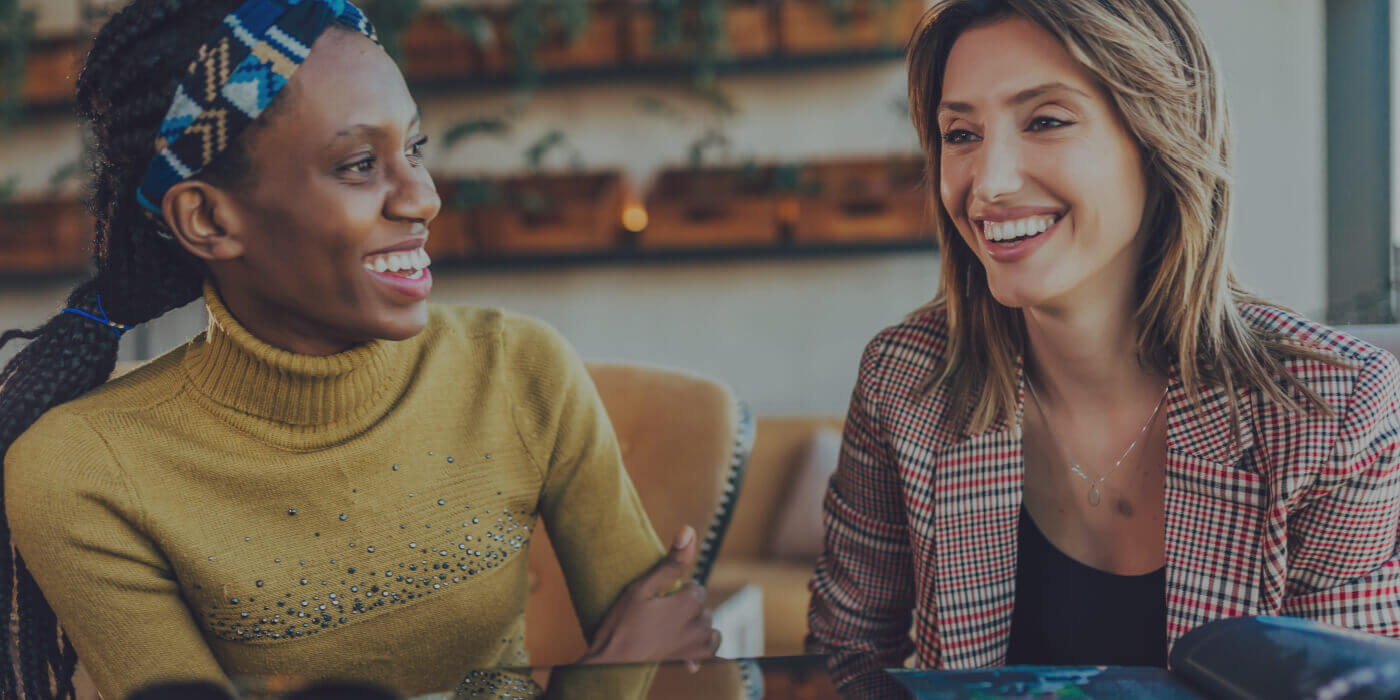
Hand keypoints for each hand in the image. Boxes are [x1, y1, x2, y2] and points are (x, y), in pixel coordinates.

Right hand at [578, 525, 720, 671]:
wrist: (609, 665)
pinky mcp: (688, 661)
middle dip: (686, 606)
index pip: (696, 588)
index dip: (677, 589)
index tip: (659, 596)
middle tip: (659, 611)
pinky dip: (698, 650)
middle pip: (702, 608)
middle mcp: (699, 627)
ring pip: (708, 629)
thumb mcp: (642, 588)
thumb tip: (688, 531)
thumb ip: (670, 562)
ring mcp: (695, 648)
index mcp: (690, 605)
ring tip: (671, 625)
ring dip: (696, 625)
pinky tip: (686, 651)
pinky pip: (705, 654)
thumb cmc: (621, 624)